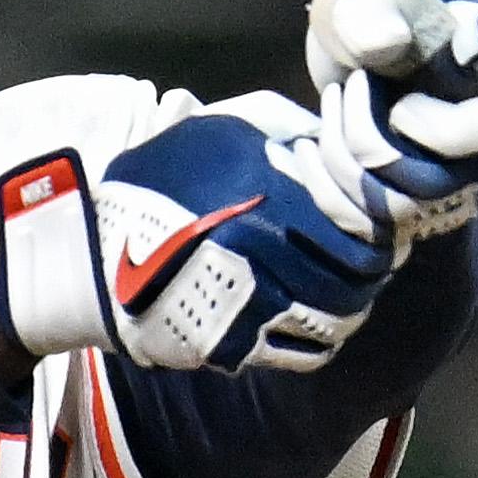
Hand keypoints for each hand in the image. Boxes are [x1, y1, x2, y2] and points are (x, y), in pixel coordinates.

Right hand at [0, 94, 393, 374]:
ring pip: (339, 317)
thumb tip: (341, 130)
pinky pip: (304, 353)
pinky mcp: (235, 345)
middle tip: (372, 258)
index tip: (383, 220)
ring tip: (343, 291)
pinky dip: (319, 339)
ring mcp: (252, 303)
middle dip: (372, 265)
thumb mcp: (220, 128)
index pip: (368, 219)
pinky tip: (312, 320)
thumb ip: (285, 124)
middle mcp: (267, 252)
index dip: (385, 221)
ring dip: (350, 305)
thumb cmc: (161, 180)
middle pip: (361, 273)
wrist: (91, 252)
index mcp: (271, 195)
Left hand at [302, 0, 477, 248]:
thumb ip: (380, 11)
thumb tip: (381, 43)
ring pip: (394, 208)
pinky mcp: (412, 216)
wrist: (373, 59)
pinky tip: (307, 146)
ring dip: (341, 157)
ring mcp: (451, 193)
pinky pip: (366, 227)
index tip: (398, 98)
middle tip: (348, 85)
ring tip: (329, 104)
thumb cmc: (387, 21)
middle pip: (431, 182)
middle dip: (365, 136)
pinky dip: (325, 188)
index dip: (437, 125)